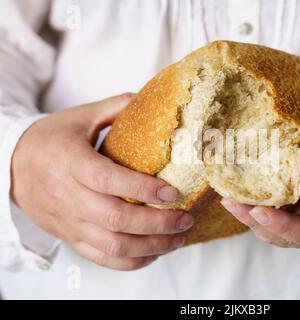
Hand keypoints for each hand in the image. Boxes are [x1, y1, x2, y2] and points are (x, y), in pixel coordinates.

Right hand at [11, 94, 193, 270]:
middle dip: (157, 224)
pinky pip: (101, 258)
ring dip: (150, 246)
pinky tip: (153, 253)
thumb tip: (152, 101)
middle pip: (116, 219)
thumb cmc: (49, 139)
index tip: (172, 192)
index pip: (109, 181)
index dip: (143, 189)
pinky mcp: (70, 236)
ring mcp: (70, 221)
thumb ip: (115, 107)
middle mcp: (69, 196)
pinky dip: (130, 261)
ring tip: (178, 239)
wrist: (10, 166)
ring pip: (112, 245)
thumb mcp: (79, 117)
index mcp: (71, 162)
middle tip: (185, 219)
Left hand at [220, 128, 299, 248]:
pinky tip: (242, 189)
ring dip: (252, 212)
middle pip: (286, 235)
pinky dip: (259, 201)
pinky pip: (276, 210)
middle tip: (231, 200)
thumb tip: (278, 174)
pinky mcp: (299, 209)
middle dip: (256, 219)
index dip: (283, 226)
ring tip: (230, 194)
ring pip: (275, 226)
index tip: (258, 211)